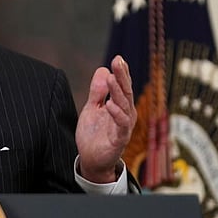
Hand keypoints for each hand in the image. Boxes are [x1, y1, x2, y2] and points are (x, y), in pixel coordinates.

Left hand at [75, 55, 136, 182]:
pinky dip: (116, 114)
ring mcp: (123, 127)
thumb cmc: (94, 134)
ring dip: (117, 92)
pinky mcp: (119, 139)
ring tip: (111, 78)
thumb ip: (97, 91)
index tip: (118, 58)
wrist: (91, 159)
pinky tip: (110, 104)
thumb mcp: (92, 108)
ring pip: (124, 106)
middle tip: (117, 61)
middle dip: (122, 76)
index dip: (122, 72)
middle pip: (125, 92)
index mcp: (120, 106)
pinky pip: (120, 125)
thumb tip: (102, 69)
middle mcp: (126, 114)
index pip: (122, 86)